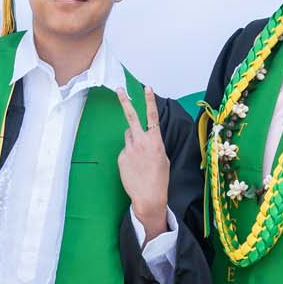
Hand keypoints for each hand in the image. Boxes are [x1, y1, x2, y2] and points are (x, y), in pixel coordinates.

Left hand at [116, 86, 169, 239]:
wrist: (149, 196)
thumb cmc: (159, 178)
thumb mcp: (163, 157)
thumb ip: (154, 143)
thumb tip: (145, 136)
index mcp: (155, 141)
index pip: (152, 116)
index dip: (150, 100)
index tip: (147, 88)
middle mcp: (141, 142)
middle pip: (131, 117)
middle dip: (125, 102)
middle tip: (119, 89)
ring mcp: (129, 149)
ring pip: (128, 135)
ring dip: (132, 139)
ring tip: (140, 156)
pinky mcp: (121, 157)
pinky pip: (125, 150)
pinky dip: (129, 155)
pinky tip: (134, 167)